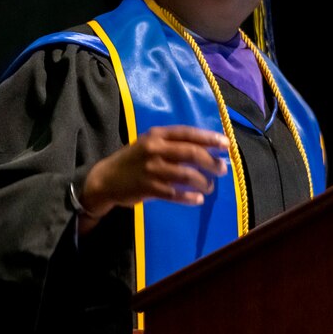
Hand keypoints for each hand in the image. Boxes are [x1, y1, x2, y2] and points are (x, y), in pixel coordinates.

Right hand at [77, 126, 229, 234]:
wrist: (105, 179)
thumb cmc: (134, 160)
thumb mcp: (150, 144)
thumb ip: (173, 144)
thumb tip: (207, 149)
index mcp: (157, 135)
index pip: (188, 133)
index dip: (209, 138)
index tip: (227, 144)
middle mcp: (155, 149)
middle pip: (191, 153)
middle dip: (211, 161)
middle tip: (222, 169)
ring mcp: (151, 169)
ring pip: (186, 174)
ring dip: (203, 182)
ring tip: (209, 187)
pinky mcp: (148, 188)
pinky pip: (175, 194)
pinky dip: (189, 197)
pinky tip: (198, 200)